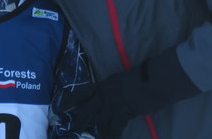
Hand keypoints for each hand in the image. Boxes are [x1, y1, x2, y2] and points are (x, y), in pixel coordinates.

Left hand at [58, 47, 199, 136]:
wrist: (152, 79)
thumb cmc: (143, 77)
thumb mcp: (125, 83)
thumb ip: (117, 94)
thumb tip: (119, 109)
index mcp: (104, 85)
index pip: (82, 93)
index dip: (70, 100)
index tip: (59, 108)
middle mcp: (104, 94)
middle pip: (86, 109)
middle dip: (79, 120)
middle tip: (73, 128)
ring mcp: (111, 103)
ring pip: (99, 121)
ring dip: (98, 131)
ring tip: (93, 135)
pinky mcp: (120, 112)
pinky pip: (113, 128)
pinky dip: (113, 134)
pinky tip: (112, 137)